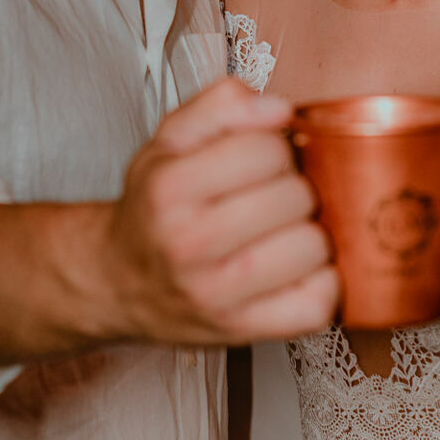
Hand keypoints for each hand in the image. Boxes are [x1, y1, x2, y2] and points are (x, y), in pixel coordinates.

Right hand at [102, 78, 339, 345]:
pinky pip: (319, 303)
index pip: (267, 149)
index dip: (275, 147)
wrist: (117, 281)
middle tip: (273, 197)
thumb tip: (279, 109)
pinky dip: (321, 283)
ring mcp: (215, 294)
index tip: (261, 160)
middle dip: (294, 188)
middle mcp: (188, 243)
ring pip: (313, 248)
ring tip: (283, 233)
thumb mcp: (169, 140)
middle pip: (296, 196)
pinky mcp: (242, 332)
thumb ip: (221, 106)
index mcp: (169, 187)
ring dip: (309, 235)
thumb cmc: (154, 207)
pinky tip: (295, 270)